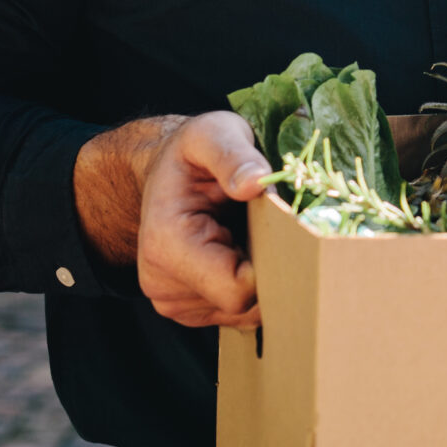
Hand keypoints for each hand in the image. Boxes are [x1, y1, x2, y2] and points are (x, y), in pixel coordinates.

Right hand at [76, 112, 270, 329]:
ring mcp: (174, 302)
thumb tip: (255, 182)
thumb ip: (232, 155)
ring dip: (261, 278)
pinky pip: (236, 313)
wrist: (165, 171)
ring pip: (243, 313)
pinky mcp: (188, 309)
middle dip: (270, 271)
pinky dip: (251, 287)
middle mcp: (163, 284)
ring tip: (252, 235)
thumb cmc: (193, 151)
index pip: (236, 289)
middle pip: (243, 305)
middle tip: (274, 228)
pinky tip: (244, 251)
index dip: (272, 264)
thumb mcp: (214, 133)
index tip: (284, 229)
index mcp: (167, 245)